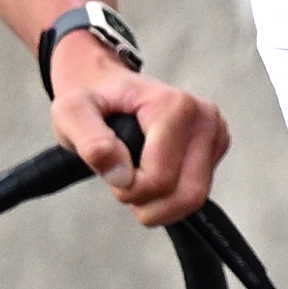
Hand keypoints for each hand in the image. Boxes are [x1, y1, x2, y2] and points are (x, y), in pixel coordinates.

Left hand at [51, 38, 227, 227]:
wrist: (106, 86)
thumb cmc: (93, 99)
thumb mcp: (71, 112)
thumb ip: (89, 140)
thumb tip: (120, 174)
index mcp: (175, 106)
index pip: (159, 180)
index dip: (127, 188)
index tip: (110, 167)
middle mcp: (205, 118)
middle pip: (186, 195)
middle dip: (148, 202)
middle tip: (123, 179)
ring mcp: (215, 134)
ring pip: (194, 199)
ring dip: (158, 202)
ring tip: (135, 175)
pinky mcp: (216, 148)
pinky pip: (195, 192)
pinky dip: (169, 195)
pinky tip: (152, 171)